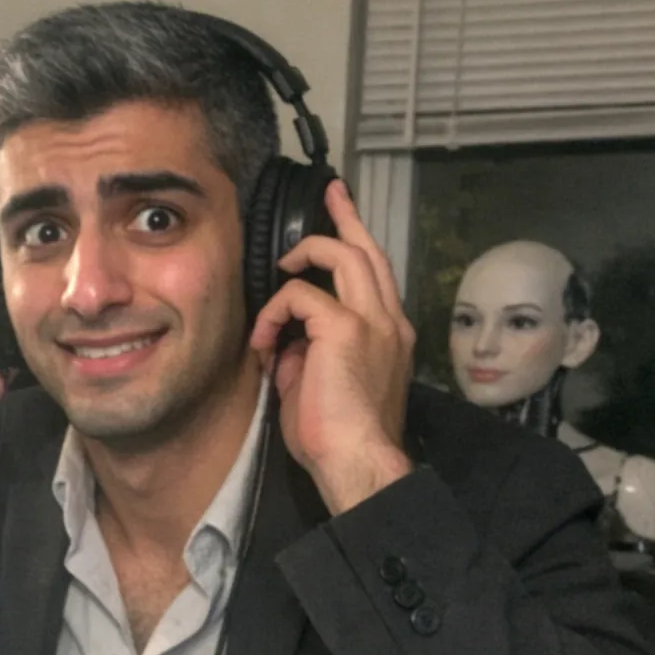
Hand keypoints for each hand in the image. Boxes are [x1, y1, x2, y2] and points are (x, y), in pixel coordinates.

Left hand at [249, 180, 414, 514]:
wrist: (357, 462)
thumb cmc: (338, 439)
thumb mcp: (320, 387)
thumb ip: (308, 356)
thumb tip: (285, 342)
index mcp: (389, 336)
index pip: (376, 277)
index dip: (358, 246)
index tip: (344, 224)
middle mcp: (389, 321)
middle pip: (368, 252)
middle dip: (346, 217)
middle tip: (331, 192)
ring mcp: (371, 322)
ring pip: (344, 255)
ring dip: (306, 251)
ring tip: (280, 266)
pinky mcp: (346, 329)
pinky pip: (301, 296)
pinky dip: (275, 312)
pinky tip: (265, 341)